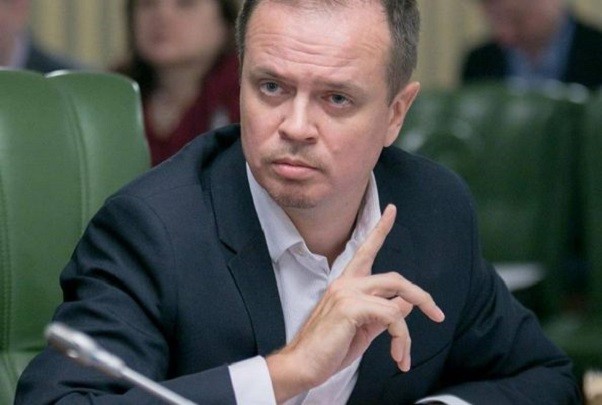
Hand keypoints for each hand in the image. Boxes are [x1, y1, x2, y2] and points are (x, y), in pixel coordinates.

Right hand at [266, 204, 444, 401]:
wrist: (303, 365)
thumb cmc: (329, 349)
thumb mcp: (363, 329)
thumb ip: (383, 314)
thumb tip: (405, 303)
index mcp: (347, 285)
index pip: (366, 250)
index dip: (380, 229)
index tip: (391, 210)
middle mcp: (346, 282)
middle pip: (395, 278)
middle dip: (422, 296)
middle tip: (438, 315)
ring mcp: (347, 292)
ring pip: (397, 298)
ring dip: (407, 332)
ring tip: (404, 355)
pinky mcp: (350, 306)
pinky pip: (391, 315)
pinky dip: (400, 337)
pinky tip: (396, 355)